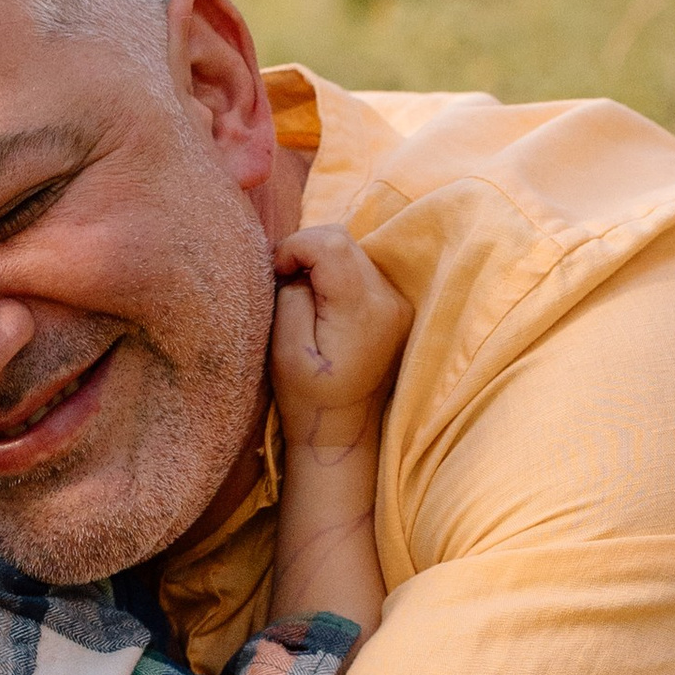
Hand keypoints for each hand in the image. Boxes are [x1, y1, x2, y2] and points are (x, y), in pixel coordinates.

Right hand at [270, 218, 409, 451]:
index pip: (330, 243)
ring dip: (321, 262)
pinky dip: (336, 275)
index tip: (277, 273)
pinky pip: (362, 271)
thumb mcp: (286, 351)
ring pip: (353, 252)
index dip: (295, 246)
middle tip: (284, 281)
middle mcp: (388, 301)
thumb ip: (292, 298)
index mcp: (361, 310)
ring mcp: (397, 304)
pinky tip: (322, 303)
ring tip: (302, 294)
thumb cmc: (308, 398)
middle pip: (343, 240)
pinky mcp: (396, 309)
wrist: (344, 434)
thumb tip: (299, 270)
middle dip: (306, 250)